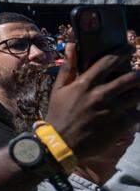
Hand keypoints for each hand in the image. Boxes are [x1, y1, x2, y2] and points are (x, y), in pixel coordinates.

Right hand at [44, 42, 139, 158]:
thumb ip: (68, 67)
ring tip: (137, 91)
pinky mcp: (119, 125)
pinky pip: (138, 114)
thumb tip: (72, 45)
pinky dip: (138, 111)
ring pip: (137, 95)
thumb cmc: (58, 114)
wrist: (60, 144)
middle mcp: (100, 95)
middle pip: (130, 78)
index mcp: (85, 84)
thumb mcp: (58, 89)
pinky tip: (134, 111)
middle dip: (139, 73)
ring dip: (139, 91)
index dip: (123, 52)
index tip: (130, 49)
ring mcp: (111, 111)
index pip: (109, 61)